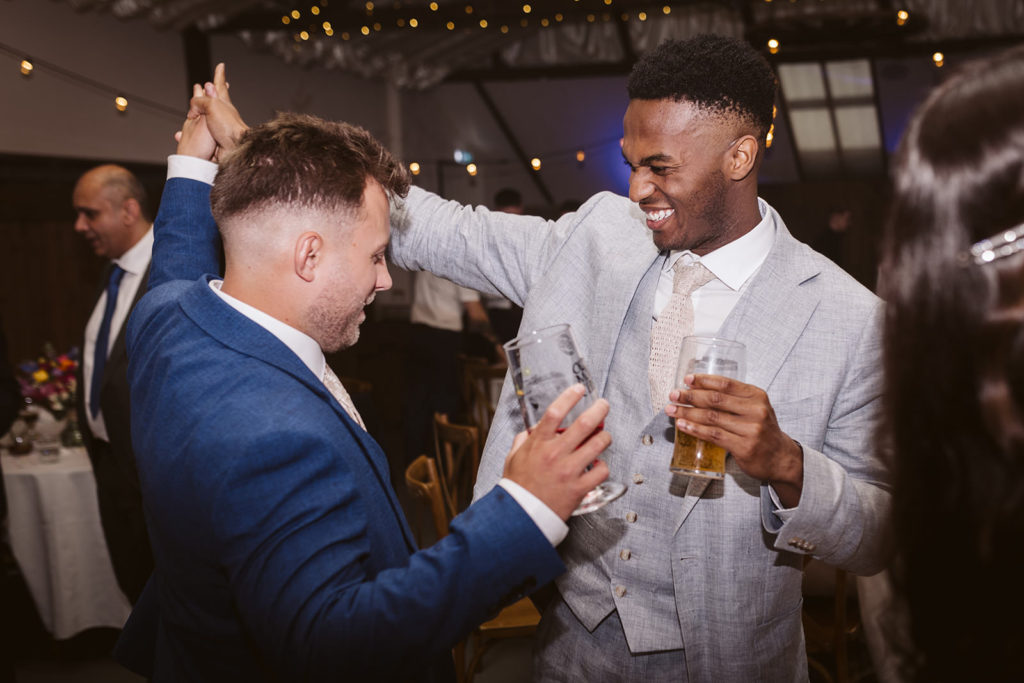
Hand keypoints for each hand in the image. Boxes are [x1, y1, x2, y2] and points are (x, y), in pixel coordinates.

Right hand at [174, 63, 247, 157]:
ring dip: (202, 113)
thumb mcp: (212, 106)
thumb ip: (200, 101)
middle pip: (215, 101)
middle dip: (211, 93)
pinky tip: (191, 133)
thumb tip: (193, 109)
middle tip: (209, 86)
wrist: (236, 150)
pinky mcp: (216, 141)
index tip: (222, 66)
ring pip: (208, 118)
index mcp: (223, 104)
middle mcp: (223, 115)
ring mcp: (220, 128)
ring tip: (198, 109)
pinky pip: (203, 134)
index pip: (220, 86)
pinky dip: (196, 132)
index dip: (219, 75)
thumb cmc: (229, 127)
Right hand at [503, 385, 610, 519]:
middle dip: (599, 410)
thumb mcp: (513, 458)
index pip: (556, 412)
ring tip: (604, 436)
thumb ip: (523, 441)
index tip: (579, 389)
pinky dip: (603, 466)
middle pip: (584, 424)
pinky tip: (598, 465)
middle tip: (603, 405)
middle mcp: (555, 453)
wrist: (521, 516)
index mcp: (538, 443)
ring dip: (604, 437)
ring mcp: (569, 470)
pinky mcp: (579, 488)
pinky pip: (601, 471)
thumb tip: (530, 430)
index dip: (569, 396)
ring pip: (598, 444)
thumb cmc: (517, 486)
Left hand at [667, 375, 802, 506]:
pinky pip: (713, 435)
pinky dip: (695, 429)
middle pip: (716, 399)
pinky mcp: (743, 446)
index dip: (704, 380)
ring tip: (671, 410)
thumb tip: (698, 391)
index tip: (687, 379)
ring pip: (711, 417)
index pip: (726, 384)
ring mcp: (750, 429)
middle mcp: (755, 410)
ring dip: (687, 412)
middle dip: (690, 396)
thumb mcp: (756, 409)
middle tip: (674, 394)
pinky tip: (683, 425)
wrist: (781, 459)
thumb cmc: (763, 431)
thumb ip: (734, 400)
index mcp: (757, 396)